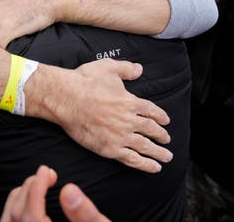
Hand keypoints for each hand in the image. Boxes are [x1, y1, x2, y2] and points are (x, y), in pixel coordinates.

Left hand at [0, 165, 109, 221]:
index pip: (31, 215)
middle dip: (28, 190)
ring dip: (18, 200)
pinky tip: (30, 204)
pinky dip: (15, 213)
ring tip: (37, 185)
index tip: (46, 171)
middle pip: (16, 218)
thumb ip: (87, 216)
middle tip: (47, 174)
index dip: (36, 189)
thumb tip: (68, 190)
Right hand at [28, 59, 171, 172]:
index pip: (151, 111)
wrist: (66, 98)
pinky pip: (132, 159)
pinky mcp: (110, 149)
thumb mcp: (108, 67)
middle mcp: (129, 120)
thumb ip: (126, 69)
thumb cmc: (84, 81)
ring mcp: (120, 136)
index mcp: (130, 102)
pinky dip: (145, 164)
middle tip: (167, 140)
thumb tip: (139, 69)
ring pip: (145, 146)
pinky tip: (153, 167)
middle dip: (161, 135)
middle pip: (151, 130)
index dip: (160, 116)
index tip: (166, 121)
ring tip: (167, 157)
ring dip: (158, 152)